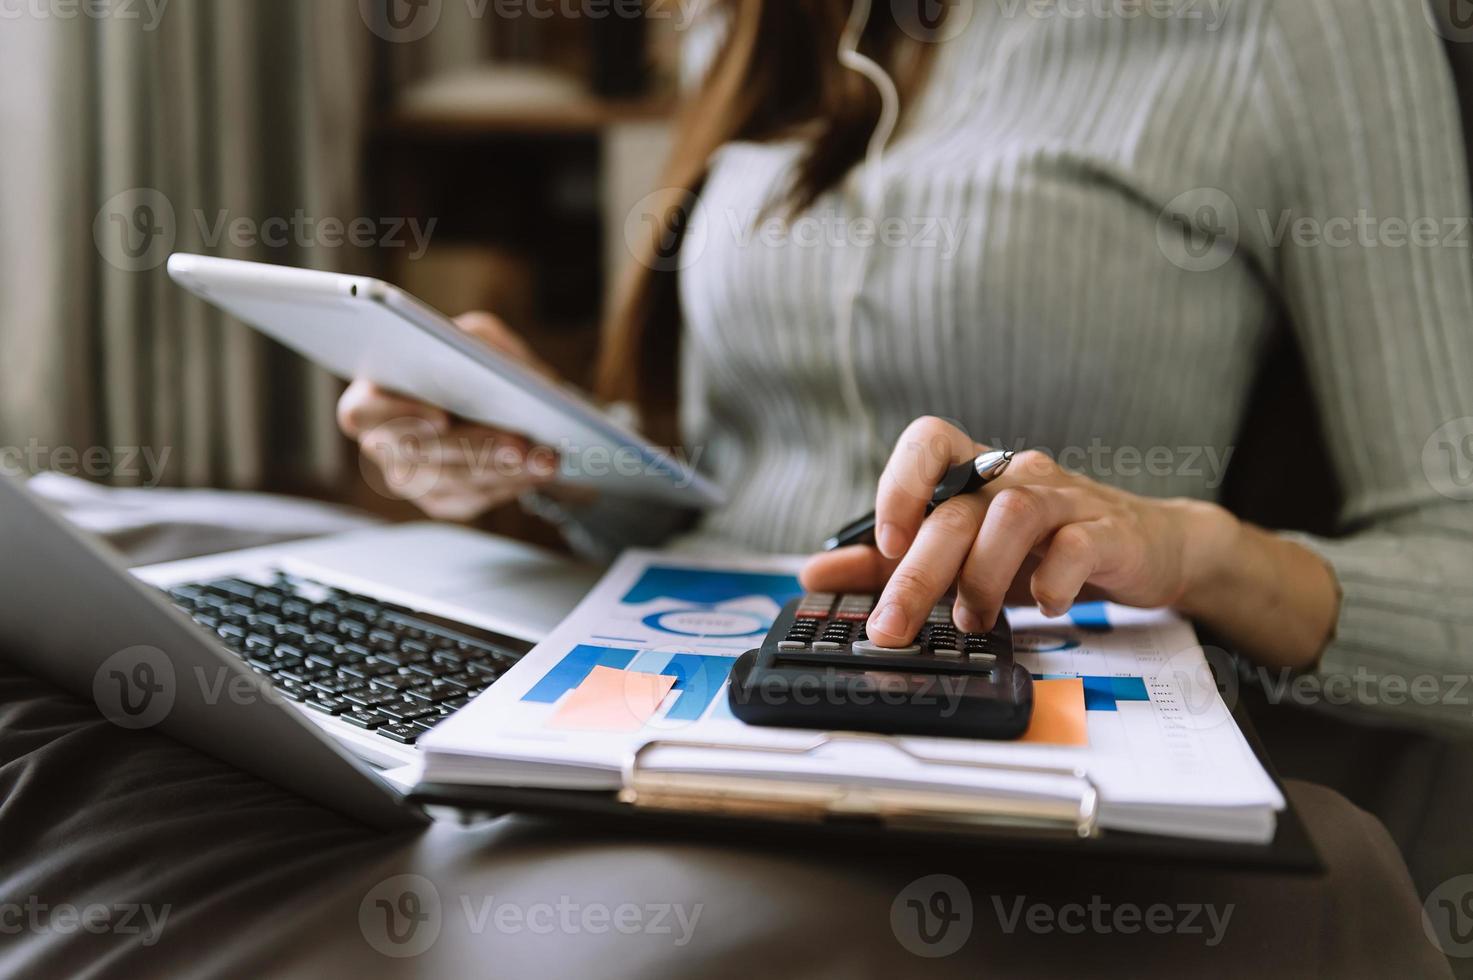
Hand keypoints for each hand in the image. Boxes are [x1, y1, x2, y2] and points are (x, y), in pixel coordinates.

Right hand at [337, 312, 560, 521]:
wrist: (509, 402)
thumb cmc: (481, 362)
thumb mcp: (479, 338)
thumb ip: (474, 341)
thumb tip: (484, 361)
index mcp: (375, 391)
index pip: (360, 412)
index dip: (396, 417)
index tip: (441, 416)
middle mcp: (382, 440)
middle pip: (415, 454)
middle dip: (472, 447)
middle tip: (518, 442)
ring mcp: (408, 477)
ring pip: (450, 481)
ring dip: (503, 469)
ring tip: (545, 456)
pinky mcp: (440, 500)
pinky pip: (471, 499)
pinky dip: (510, 483)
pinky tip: (539, 469)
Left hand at [800, 416, 1239, 647]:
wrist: (1145, 549)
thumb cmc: (1041, 548)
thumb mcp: (961, 554)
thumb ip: (887, 563)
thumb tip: (813, 574)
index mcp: (976, 472)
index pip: (928, 440)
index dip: (899, 484)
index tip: (886, 541)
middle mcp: (1015, 475)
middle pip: (956, 510)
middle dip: (918, 574)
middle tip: (894, 627)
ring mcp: (1064, 499)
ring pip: (1011, 516)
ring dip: (981, 576)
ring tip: (972, 619)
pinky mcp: (1107, 532)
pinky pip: (1077, 545)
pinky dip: (1053, 579)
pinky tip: (1042, 606)